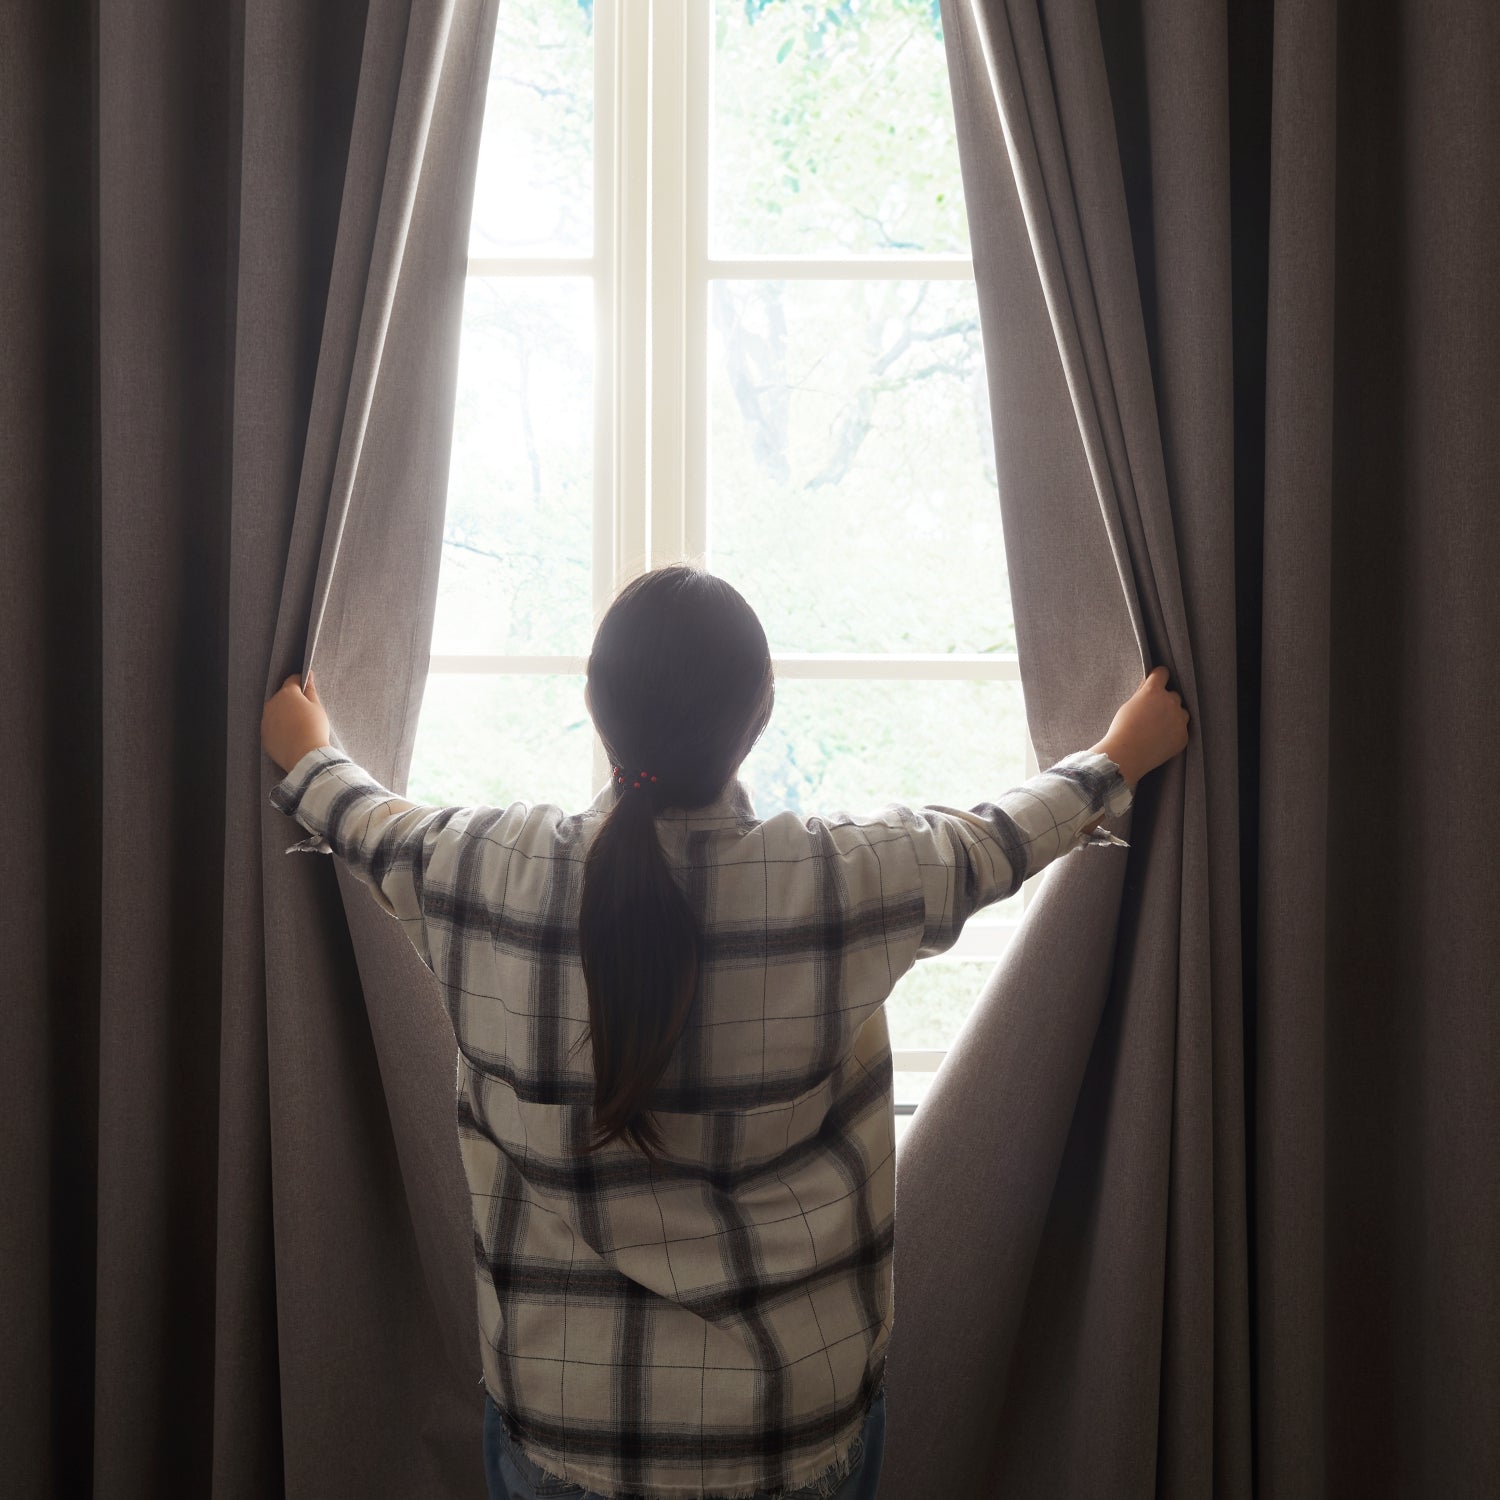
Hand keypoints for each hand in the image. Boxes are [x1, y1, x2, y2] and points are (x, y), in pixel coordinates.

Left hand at [261, 669, 330, 772]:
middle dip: (292, 701)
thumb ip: (310, 690)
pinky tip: (291, 736)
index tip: (307, 690)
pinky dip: (279, 728)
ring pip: (276, 712)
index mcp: (287, 694)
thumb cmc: (314, 729)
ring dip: (284, 714)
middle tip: (305, 712)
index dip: (302, 684)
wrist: (305, 756)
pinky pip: (272, 727)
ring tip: (298, 726)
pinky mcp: (264, 735)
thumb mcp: (317, 707)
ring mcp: (266, 720)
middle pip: (282, 697)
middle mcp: (272, 704)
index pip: (292, 681)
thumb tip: (308, 674)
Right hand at [1090, 665, 1188, 788]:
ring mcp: (1179, 720)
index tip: (1157, 682)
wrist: (1126, 755)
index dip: (1158, 677)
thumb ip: (1142, 693)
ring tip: (1157, 728)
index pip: (1163, 673)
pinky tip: (1159, 740)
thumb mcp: (1128, 705)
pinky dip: (1173, 733)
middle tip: (1153, 713)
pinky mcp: (1183, 736)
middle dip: (1165, 701)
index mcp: (1153, 691)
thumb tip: (1150, 682)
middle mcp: (1169, 702)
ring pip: (1181, 712)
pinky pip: (1181, 730)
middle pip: (1174, 695)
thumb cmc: (1122, 730)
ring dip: (1173, 716)